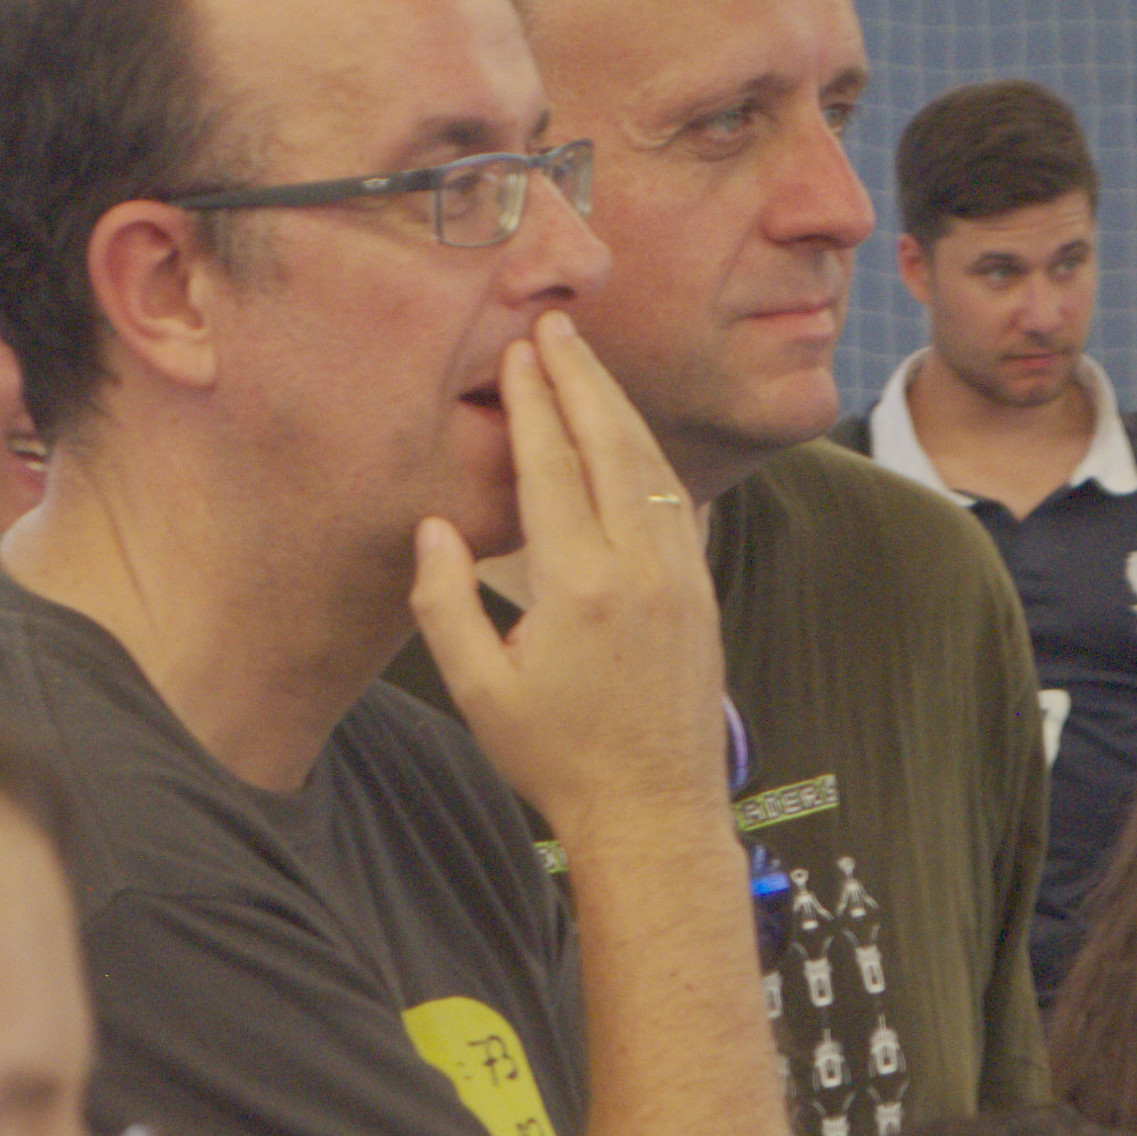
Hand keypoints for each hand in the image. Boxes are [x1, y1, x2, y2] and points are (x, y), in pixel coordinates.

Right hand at [410, 315, 725, 837]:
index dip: (533, 402)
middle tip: (555, 326)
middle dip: (580, 378)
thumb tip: (435, 526)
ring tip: (587, 362)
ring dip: (618, 405)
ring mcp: (680, 574)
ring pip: (651, 464)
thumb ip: (445, 602)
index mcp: (576, 584)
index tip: (517, 353)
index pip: (551, 465)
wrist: (654, 810)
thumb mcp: (478, 689)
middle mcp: (638, 566)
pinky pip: (676, 499)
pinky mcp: (701, 588)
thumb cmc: (556, 757)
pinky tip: (628, 435)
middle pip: (609, 443)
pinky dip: (648, 454)